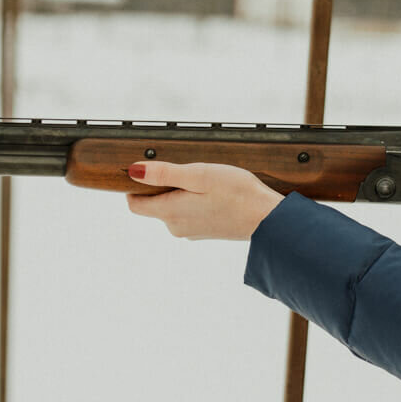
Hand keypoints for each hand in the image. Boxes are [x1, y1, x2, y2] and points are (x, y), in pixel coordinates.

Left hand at [126, 161, 283, 240]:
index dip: (135, 186)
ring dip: (180, 194)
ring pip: (172, 209)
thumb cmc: (236, 193)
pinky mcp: (205, 231)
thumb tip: (133, 171)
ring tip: (203, 180)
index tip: (150, 169)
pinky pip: (189, 214)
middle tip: (186, 169)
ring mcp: (191, 232)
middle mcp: (175, 227)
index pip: (134, 204)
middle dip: (162, 186)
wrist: (267, 219)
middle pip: (154, 205)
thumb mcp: (198, 175)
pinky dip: (193, 202)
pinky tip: (212, 193)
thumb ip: (165, 174)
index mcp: (169, 213)